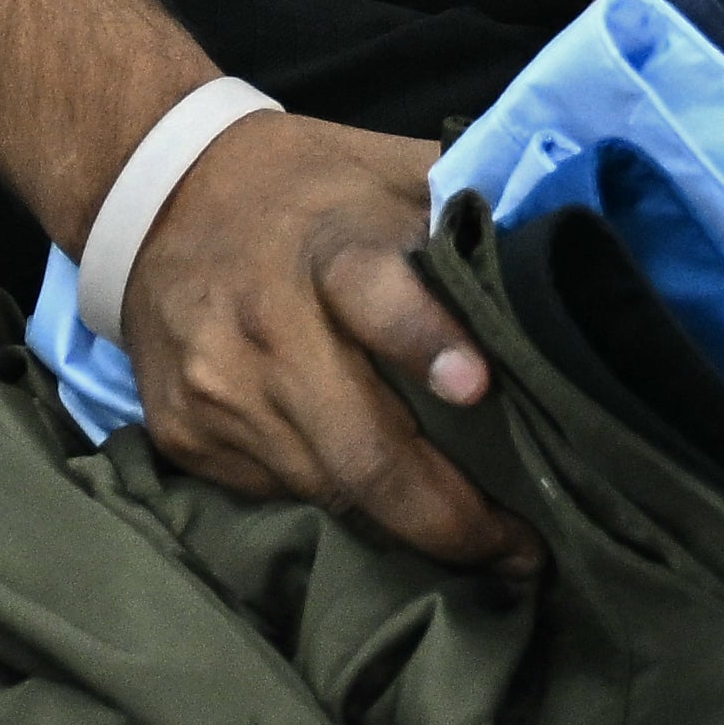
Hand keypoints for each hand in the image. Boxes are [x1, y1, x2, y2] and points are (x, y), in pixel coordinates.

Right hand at [109, 110, 531, 569]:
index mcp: (326, 246)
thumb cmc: (304, 188)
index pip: (375, 295)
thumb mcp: (387, 171)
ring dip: (402, 525)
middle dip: (449, 517)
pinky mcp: (183, 434)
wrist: (152, 194)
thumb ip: (470, 207)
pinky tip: (376, 501)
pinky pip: (278, 496)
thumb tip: (571, 245)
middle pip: (360, 450)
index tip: (479, 389)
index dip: (426, 342)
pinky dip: (336, 503)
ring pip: (327, 492)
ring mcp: (216, 390)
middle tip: (522, 553)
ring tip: (472, 538)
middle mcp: (263, 325)